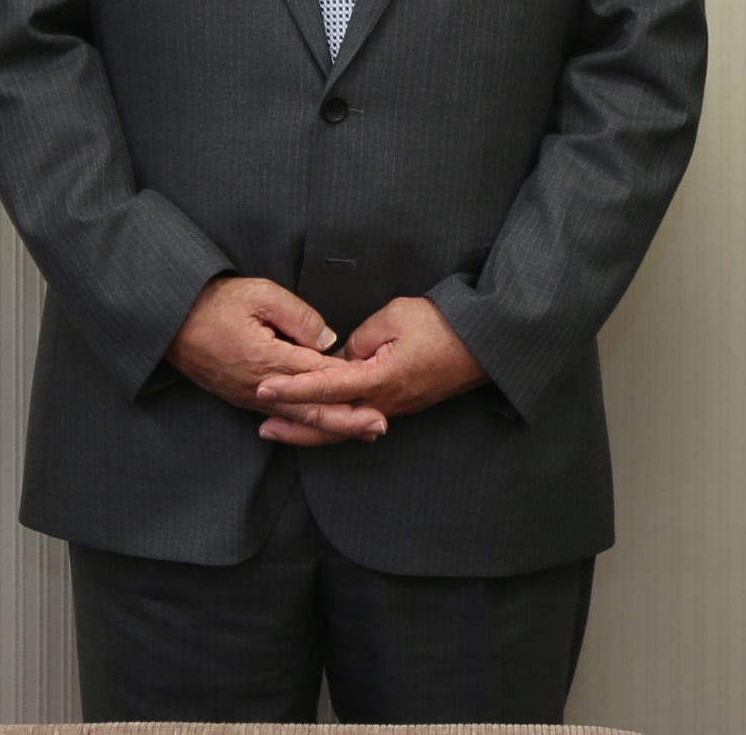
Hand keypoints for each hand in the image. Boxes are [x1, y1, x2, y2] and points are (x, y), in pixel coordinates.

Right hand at [168, 276, 384, 446]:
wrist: (171, 322)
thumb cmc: (215, 303)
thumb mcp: (260, 294)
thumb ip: (299, 316)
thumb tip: (329, 340)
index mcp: (269, 360)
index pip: (318, 377)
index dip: (349, 384)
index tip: (377, 391)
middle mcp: (261, 387)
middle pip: (312, 410)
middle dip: (348, 420)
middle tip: (380, 425)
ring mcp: (250, 397)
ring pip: (298, 420)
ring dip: (332, 427)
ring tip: (363, 431)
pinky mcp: (242, 398)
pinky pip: (280, 417)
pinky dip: (305, 424)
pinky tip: (322, 427)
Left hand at [253, 296, 486, 429]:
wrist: (482, 345)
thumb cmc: (441, 326)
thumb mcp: (394, 317)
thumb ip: (360, 338)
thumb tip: (343, 356)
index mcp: (379, 379)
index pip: (325, 387)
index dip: (291, 388)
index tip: (263, 387)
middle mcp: (384, 403)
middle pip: (331, 424)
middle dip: (295, 426)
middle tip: (263, 426)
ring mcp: (393, 408)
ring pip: (344, 427)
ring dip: (311, 429)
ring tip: (280, 428)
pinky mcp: (399, 405)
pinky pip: (359, 420)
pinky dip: (334, 424)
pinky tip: (319, 419)